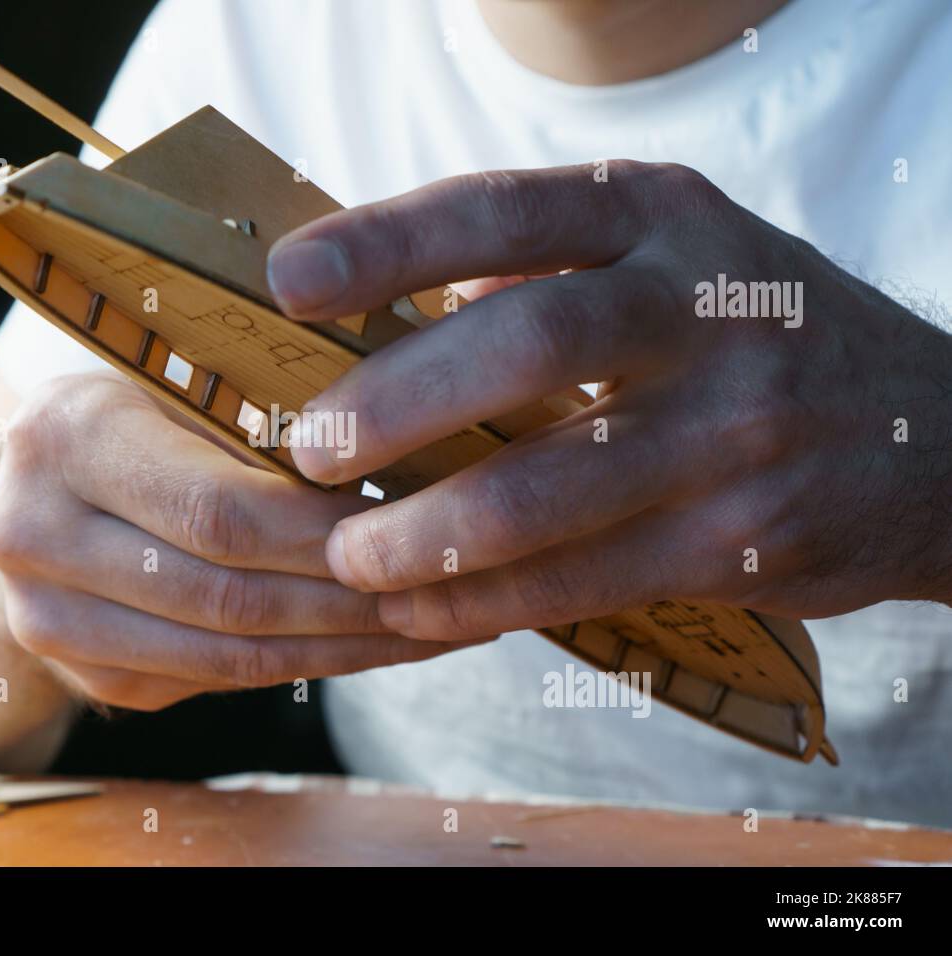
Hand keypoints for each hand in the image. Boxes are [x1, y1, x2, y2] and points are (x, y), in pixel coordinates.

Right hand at [0, 371, 475, 709]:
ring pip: (226, 659)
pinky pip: (213, 683)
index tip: (420, 531)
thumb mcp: (184, 380)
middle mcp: (30, 535)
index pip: (221, 511)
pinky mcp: (80, 675)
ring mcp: (46, 619)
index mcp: (65, 438)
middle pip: (227, 596)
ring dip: (342, 650)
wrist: (42, 487)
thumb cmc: (141, 411)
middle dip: (352, 603)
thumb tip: (406, 460)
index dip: (328, 535)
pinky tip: (366, 645)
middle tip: (446, 594)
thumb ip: (265, 422)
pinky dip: (301, 667)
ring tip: (428, 628)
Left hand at [266, 162, 951, 639]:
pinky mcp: (744, 538)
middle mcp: (708, 308)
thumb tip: (393, 298)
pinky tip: (419, 609)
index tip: (289, 282)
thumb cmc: (755, 335)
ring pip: (552, 485)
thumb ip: (547, 266)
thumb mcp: (673, 255)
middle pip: (529, 343)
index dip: (386, 242)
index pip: (506, 209)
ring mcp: (736, 428)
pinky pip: (587, 577)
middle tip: (311, 452)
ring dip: (428, 531)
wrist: (930, 438)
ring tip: (348, 556)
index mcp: (666, 217)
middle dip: (397, 403)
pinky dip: (486, 600)